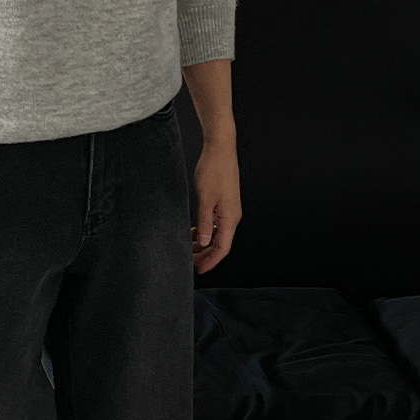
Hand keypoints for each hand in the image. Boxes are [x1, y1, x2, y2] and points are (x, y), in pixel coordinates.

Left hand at [191, 138, 240, 273]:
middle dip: (205, 255)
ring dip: (203, 243)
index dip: (211, 261)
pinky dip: (204, 230)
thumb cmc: (214, 170)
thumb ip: (204, 221)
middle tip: (189, 262)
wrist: (220, 149)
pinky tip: (193, 232)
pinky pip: (214, 223)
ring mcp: (228, 210)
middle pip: (220, 243)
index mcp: (230, 218)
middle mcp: (232, 216)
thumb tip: (205, 242)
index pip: (222, 248)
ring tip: (188, 248)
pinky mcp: (222, 203)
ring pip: (216, 234)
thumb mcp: (205, 198)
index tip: (199, 270)